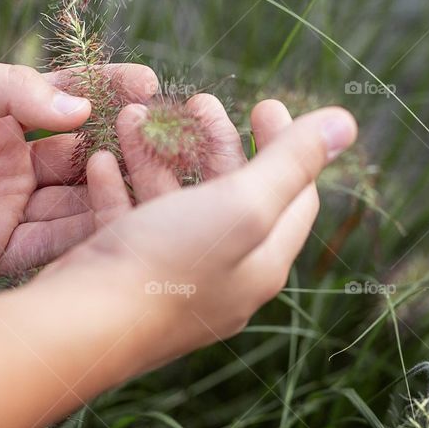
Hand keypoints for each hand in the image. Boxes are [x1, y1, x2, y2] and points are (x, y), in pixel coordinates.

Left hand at [0, 54, 157, 283]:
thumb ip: (15, 90)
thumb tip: (78, 107)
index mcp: (0, 116)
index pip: (67, 100)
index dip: (107, 91)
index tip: (148, 82)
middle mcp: (10, 163)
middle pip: (80, 153)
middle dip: (120, 143)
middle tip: (159, 133)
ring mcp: (3, 207)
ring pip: (72, 201)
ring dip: (109, 189)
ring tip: (149, 176)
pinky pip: (46, 245)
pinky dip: (80, 235)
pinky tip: (115, 220)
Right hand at [43, 100, 356, 371]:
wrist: (83, 326)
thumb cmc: (168, 264)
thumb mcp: (242, 204)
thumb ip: (291, 162)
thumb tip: (345, 122)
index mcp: (261, 261)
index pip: (293, 196)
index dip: (286, 145)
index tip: (263, 104)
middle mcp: (222, 273)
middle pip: (229, 194)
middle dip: (214, 141)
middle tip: (198, 101)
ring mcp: (169, 276)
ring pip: (171, 203)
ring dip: (157, 154)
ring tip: (134, 114)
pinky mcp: (124, 275)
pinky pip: (126, 222)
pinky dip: (118, 187)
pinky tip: (102, 159)